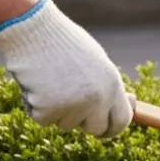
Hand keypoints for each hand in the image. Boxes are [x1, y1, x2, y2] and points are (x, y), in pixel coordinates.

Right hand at [0, 0, 131, 138]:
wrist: (33, 30)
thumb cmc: (63, 43)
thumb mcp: (96, 63)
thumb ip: (107, 87)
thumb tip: (126, 107)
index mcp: (112, 84)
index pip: (121, 121)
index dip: (111, 129)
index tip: (103, 130)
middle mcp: (98, 98)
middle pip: (95, 129)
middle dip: (83, 123)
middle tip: (69, 106)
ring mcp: (74, 105)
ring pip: (66, 124)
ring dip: (56, 110)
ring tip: (49, 82)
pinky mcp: (49, 109)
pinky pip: (43, 120)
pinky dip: (37, 107)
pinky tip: (35, 84)